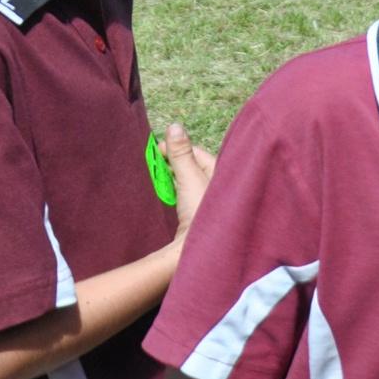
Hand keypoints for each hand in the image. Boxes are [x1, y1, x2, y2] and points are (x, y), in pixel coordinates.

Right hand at [156, 118, 217, 234]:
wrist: (200, 251)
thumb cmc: (200, 214)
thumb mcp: (190, 179)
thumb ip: (181, 154)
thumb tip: (174, 126)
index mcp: (223, 174)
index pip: (197, 153)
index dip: (177, 149)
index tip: (156, 149)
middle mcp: (220, 187)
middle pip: (193, 167)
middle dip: (174, 163)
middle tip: (154, 161)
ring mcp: (210, 202)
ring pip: (189, 182)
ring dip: (173, 178)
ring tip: (157, 177)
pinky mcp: (200, 217)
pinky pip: (186, 197)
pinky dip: (176, 193)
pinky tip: (167, 195)